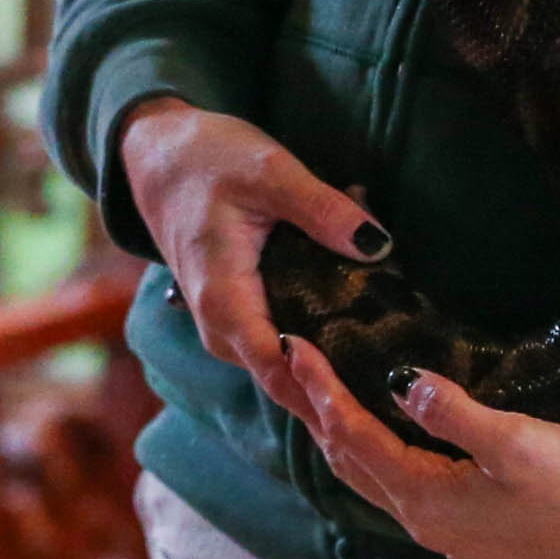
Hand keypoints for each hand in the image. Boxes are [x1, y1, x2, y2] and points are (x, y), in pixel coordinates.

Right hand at [117, 97, 386, 416]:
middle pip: (284, 381)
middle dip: (339, 393)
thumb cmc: (208, 159)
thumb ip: (323, 210)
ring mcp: (223, 326)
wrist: (158, 153)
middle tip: (401, 398)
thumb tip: (379, 246)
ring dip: (329, 373)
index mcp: (225, 301)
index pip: (280, 372)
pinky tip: (357, 344)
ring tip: (388, 378)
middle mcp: (219, 328)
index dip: (328, 394)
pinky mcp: (233, 316)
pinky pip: (275, 348)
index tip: (381, 405)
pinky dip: (314, 351)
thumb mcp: (270, 171)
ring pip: (280, 369)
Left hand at [281, 337, 559, 558]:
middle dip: (316, 413)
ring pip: (375, 479)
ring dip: (344, 437)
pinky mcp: (477, 532)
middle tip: (289, 364)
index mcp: (425, 498)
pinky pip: (404, 489)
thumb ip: (450, 412)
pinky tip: (389, 438)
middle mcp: (427, 522)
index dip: (318, 389)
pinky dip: (379, 455)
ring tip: (322, 395)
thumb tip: (398, 382)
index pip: (352, 435)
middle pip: (351, 462)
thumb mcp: (516, 443)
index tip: (291, 343)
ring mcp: (452, 533)